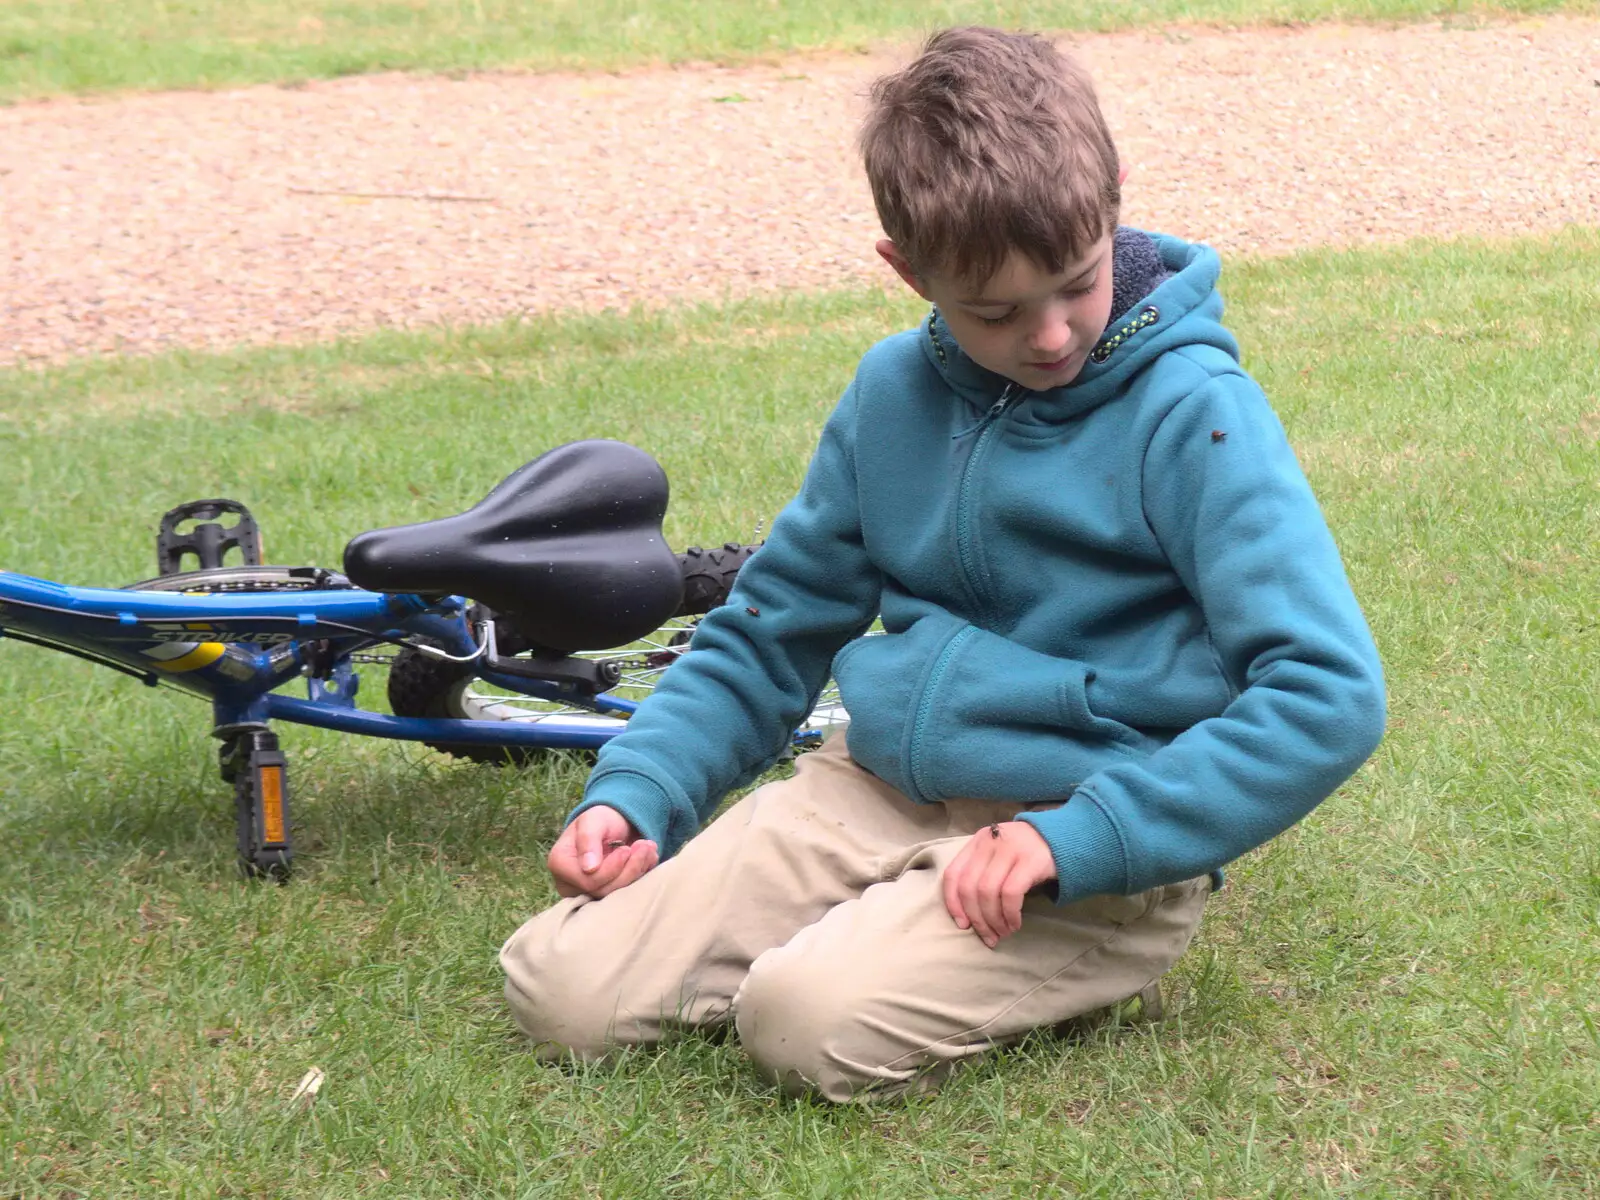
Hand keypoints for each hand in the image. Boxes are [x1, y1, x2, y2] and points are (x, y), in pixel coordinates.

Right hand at [547, 805, 658, 898]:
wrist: (613, 824)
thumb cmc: (599, 820)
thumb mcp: (593, 820)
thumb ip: (588, 840)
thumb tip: (589, 868)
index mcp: (560, 864)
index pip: (588, 881)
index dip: (611, 868)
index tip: (626, 849)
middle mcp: (570, 884)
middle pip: (604, 891)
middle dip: (630, 868)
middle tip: (646, 845)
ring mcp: (588, 892)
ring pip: (618, 895)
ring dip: (638, 870)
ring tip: (648, 848)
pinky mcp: (606, 894)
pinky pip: (627, 894)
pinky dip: (641, 874)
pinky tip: (647, 857)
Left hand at [942, 820, 1056, 948]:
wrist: (1064, 839)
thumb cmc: (1026, 854)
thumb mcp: (998, 857)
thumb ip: (981, 875)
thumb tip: (968, 917)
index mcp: (977, 842)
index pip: (953, 874)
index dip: (953, 904)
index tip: (962, 925)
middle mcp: (989, 843)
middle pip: (969, 887)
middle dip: (977, 919)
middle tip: (988, 937)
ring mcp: (1009, 849)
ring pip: (987, 892)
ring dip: (993, 920)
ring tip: (1003, 933)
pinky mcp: (1030, 860)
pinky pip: (1011, 893)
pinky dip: (1010, 914)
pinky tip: (1015, 924)